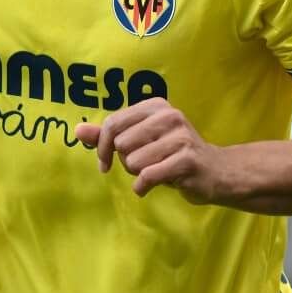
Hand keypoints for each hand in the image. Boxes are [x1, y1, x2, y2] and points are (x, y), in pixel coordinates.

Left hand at [74, 98, 223, 201]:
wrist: (215, 171)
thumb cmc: (171, 154)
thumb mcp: (140, 140)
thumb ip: (108, 134)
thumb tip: (77, 131)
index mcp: (155, 106)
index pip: (112, 124)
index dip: (101, 147)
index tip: (104, 163)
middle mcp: (169, 116)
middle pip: (121, 144)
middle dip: (127, 161)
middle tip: (146, 164)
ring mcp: (180, 137)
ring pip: (133, 162)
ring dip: (138, 174)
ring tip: (156, 170)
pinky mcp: (186, 160)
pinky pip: (147, 176)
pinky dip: (143, 186)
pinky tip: (151, 185)